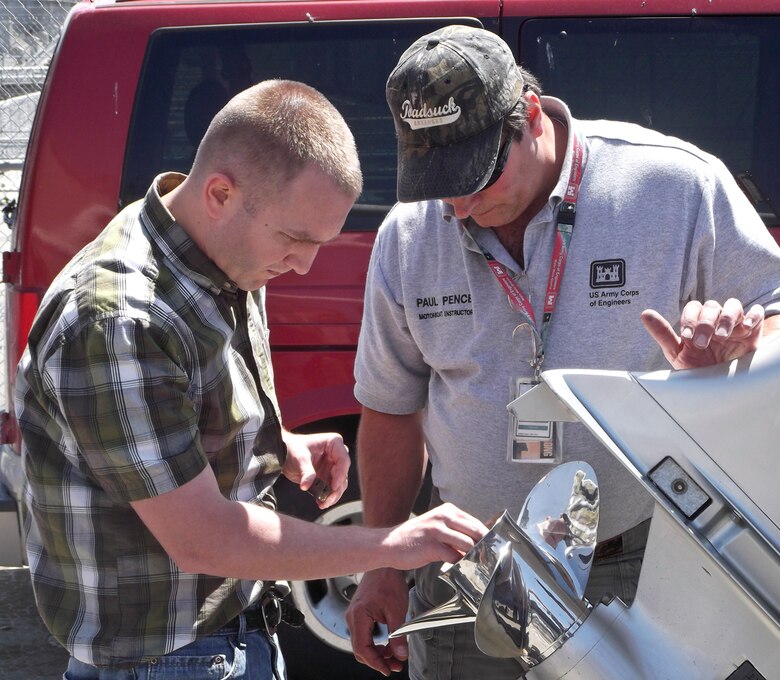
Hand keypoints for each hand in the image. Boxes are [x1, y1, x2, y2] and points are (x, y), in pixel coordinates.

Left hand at [282, 430, 349, 507]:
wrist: (284, 454)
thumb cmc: (293, 449)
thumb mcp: (300, 458)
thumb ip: (306, 472)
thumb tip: (306, 486)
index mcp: (334, 443)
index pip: (343, 460)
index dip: (341, 474)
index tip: (334, 486)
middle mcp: (336, 455)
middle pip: (343, 474)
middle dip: (336, 488)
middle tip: (328, 499)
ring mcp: (333, 466)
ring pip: (339, 483)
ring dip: (332, 495)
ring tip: (323, 503)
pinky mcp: (327, 476)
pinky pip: (331, 489)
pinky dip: (327, 496)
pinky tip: (320, 503)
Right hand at [346, 568, 410, 676]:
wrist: (384, 564)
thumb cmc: (388, 581)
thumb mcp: (397, 611)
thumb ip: (398, 635)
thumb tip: (400, 654)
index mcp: (359, 615)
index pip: (363, 648)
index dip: (376, 662)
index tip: (387, 669)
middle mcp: (352, 616)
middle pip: (360, 649)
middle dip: (378, 660)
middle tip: (394, 665)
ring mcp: (354, 615)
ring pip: (362, 643)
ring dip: (377, 652)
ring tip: (394, 656)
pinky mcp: (359, 613)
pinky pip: (363, 634)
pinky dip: (375, 643)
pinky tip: (388, 645)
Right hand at [384, 503, 487, 570]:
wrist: (389, 544)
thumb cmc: (415, 538)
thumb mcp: (437, 527)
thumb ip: (456, 533)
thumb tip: (480, 544)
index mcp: (447, 510)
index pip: (475, 523)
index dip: (487, 537)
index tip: (494, 549)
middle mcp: (443, 516)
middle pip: (475, 532)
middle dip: (485, 547)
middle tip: (491, 560)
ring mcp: (436, 530)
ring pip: (467, 544)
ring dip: (475, 557)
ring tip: (479, 566)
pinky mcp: (431, 545)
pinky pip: (454, 556)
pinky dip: (460, 564)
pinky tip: (462, 569)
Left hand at [641, 300, 764, 368]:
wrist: (721, 387)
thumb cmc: (698, 369)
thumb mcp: (678, 353)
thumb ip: (662, 334)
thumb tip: (644, 314)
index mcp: (697, 324)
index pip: (692, 308)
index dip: (689, 319)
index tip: (687, 337)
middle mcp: (715, 321)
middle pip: (710, 306)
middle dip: (705, 322)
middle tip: (703, 342)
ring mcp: (734, 324)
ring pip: (732, 305)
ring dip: (726, 318)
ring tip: (722, 336)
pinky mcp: (752, 330)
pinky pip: (755, 313)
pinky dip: (752, 316)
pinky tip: (745, 328)